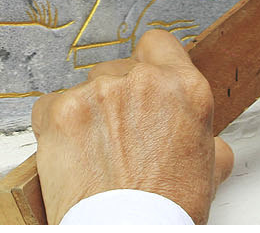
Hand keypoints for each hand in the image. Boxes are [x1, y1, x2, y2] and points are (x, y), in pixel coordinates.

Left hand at [31, 29, 234, 222]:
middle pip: (119, 69)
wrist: (127, 232)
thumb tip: (209, 143)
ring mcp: (97, 93)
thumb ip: (207, 140)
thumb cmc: (164, 210)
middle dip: (118, 97)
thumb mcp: (207, 172)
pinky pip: (50, 106)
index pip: (158, 44)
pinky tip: (71, 153)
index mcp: (184, 89)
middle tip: (121, 135)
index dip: (149, 63)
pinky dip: (55, 127)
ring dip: (89, 113)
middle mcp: (141, 82)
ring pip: (86, 88)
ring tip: (96, 152)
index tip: (141, 81)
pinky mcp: (60, 111)